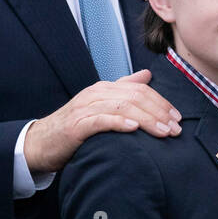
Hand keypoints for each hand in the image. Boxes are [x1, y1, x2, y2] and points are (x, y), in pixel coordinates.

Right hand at [23, 70, 181, 175]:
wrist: (40, 143)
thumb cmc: (75, 127)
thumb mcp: (100, 106)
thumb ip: (123, 89)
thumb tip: (147, 74)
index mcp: (104, 89)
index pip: (139, 90)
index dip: (161, 102)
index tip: (177, 118)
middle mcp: (96, 94)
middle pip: (135, 97)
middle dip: (159, 112)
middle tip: (176, 128)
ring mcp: (85, 108)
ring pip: (122, 107)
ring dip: (147, 119)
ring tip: (163, 132)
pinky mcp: (76, 125)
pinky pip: (100, 120)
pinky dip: (118, 123)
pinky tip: (134, 129)